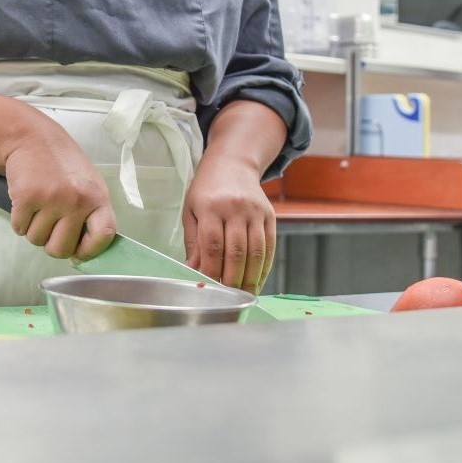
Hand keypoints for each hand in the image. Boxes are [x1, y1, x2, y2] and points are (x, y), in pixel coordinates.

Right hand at [4, 128, 115, 260]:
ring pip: (37, 240)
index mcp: (97, 197)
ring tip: (38, 206)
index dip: (90, 250)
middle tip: (49, 225)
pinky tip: (26, 201)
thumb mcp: (87, 184)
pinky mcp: (27, 197)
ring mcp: (51, 199)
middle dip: (51, 244)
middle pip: (61, 249)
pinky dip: (19, 220)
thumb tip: (81, 253)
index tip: (78, 251)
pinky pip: (19, 228)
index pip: (104, 236)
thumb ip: (90, 214)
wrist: (32, 137)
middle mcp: (77, 200)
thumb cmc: (61, 164)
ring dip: (33, 229)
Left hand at [182, 157, 276, 292]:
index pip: (212, 245)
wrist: (232, 164)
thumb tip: (193, 271)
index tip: (208, 287)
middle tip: (227, 298)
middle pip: (236, 251)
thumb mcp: (191, 210)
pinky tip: (257, 280)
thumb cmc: (207, 190)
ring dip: (250, 278)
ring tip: (243, 295)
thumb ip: (194, 242)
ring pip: (256, 251)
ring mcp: (255, 211)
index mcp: (210, 206)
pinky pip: (269, 246)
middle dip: (232, 279)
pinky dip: (264, 267)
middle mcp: (235, 208)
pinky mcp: (269, 215)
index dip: (212, 270)